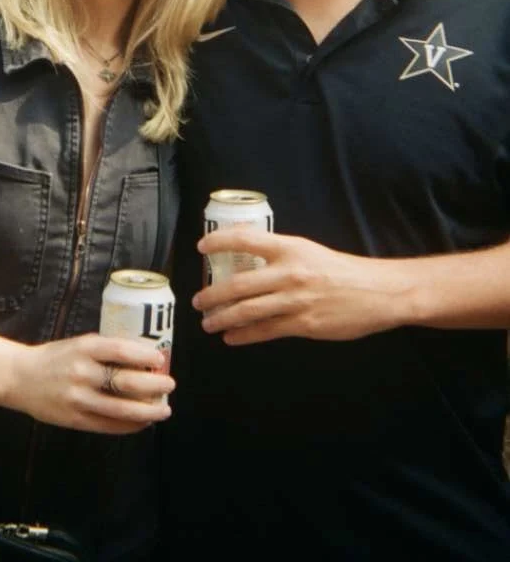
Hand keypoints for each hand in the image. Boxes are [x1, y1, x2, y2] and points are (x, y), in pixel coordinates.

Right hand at [8, 334, 173, 434]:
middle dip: (153, 385)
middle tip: (170, 384)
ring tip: (164, 410)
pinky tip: (143, 423)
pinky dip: (130, 425)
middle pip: (125, 381)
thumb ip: (105, 350)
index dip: (144, 354)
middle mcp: (81, 373)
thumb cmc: (55, 357)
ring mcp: (78, 399)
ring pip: (121, 409)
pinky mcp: (75, 420)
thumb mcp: (78, 344)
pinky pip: (108, 426)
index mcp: (83, 348)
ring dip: (148, 411)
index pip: (120, 350)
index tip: (161, 358)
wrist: (19, 378)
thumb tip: (143, 357)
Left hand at [193, 228, 406, 344]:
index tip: (202, 248)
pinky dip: (244, 335)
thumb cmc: (342, 270)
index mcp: (290, 247)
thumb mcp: (309, 251)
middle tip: (198, 301)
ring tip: (208, 322)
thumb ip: (281, 254)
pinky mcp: (304, 324)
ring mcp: (295, 300)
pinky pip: (266, 330)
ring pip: (248, 310)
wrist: (378, 291)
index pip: (245, 239)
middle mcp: (289, 272)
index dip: (219, 242)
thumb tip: (247, 258)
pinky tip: (231, 337)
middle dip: (213, 295)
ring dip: (222, 317)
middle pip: (239, 283)